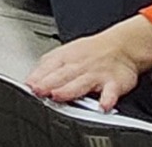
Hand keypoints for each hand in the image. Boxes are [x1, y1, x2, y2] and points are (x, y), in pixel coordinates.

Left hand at [27, 17, 151, 111]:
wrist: (122, 46)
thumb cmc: (89, 53)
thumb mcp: (65, 54)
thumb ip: (47, 68)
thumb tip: (29, 82)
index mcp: (65, 58)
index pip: (49, 67)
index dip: (38, 77)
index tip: (29, 86)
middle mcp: (80, 67)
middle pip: (62, 75)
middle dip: (49, 83)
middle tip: (39, 91)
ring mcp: (97, 75)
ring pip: (82, 83)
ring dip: (70, 90)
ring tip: (59, 96)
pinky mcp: (115, 83)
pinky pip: (111, 92)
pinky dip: (108, 99)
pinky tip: (103, 106)